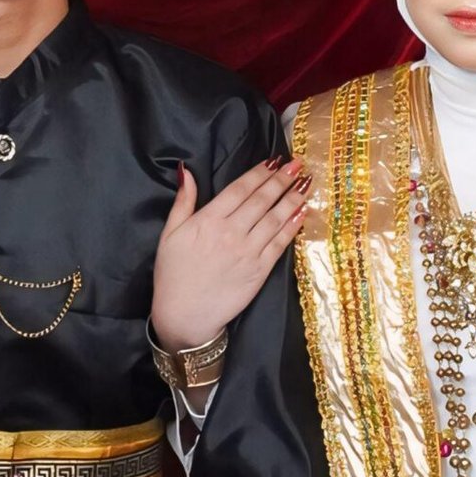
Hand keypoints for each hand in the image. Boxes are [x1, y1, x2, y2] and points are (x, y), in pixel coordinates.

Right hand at [150, 156, 309, 350]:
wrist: (184, 315)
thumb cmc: (173, 274)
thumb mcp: (170, 233)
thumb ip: (183, 201)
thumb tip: (186, 170)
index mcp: (209, 220)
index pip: (240, 189)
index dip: (259, 173)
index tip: (274, 160)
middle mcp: (231, 232)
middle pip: (262, 200)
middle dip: (282, 180)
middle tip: (297, 164)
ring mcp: (248, 251)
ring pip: (275, 218)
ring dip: (292, 198)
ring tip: (305, 184)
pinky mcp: (260, 270)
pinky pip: (280, 243)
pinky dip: (293, 226)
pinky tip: (302, 213)